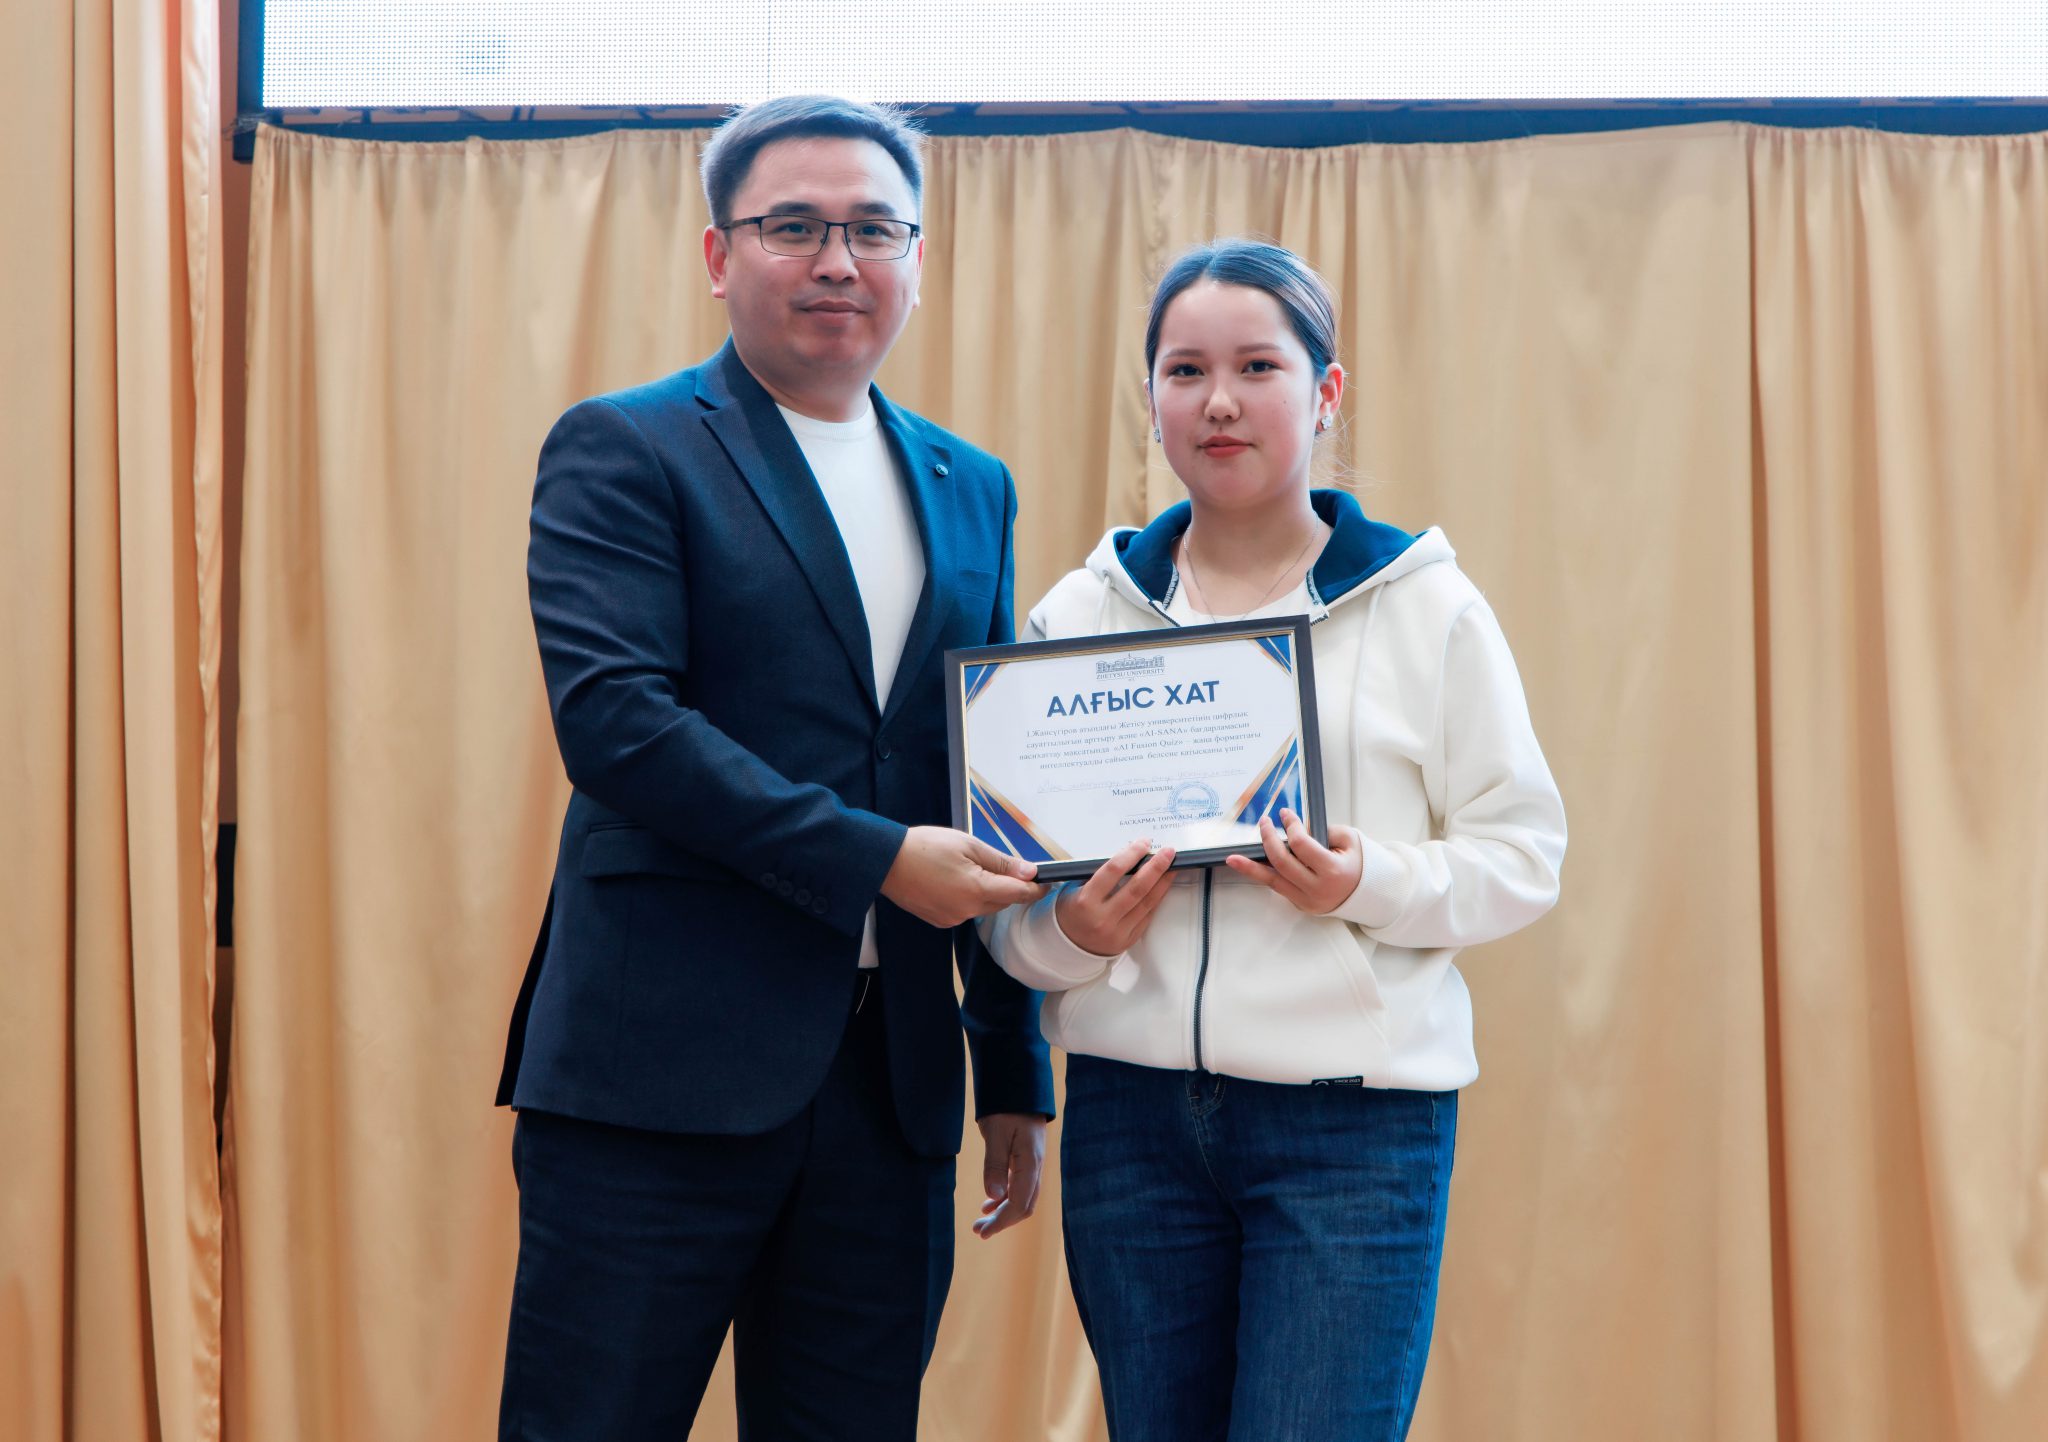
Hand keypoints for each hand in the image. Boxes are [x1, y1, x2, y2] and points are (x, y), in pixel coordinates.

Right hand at [880, 826, 1043, 928]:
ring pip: (984, 907)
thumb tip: (1028, 872)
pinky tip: (955, 880)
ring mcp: (952, 919)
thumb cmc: (925, 846)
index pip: (1018, 894)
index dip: (1035, 888)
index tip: (1046, 882)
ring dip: (988, 892)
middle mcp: (966, 911)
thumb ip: (1001, 861)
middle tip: (1004, 865)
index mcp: (976, 890)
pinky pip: (966, 911)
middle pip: (1002, 902)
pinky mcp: (941, 921)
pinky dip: (970, 898)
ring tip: (971, 868)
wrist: (886, 861)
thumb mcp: (968, 845)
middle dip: (1008, 886)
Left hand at [972, 1113, 1046, 1239]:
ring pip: (1022, 1197)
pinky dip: (1005, 1198)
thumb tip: (994, 1197)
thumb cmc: (1006, 1105)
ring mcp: (1033, 1163)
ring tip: (981, 1220)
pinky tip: (991, 1202)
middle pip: (1023, 1205)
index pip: (1019, 1203)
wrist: (1019, 1084)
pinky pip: (1020, 1186)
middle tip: (978, 1230)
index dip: (1001, 1221)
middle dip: (1002, 1221)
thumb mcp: (996, 1133)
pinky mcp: (1026, 1158)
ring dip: (1002, 1212)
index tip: (983, 1231)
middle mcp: (1036, 1166)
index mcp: (1031, 1162)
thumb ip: (995, 1165)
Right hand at [1053, 838, 1176, 955]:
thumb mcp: (1074, 889)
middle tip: (1168, 852)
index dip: (1131, 854)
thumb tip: (1129, 855)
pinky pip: (1147, 916)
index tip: (1143, 843)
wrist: (1068, 946)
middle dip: (1155, 867)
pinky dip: (1157, 899)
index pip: (1112, 871)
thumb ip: (1098, 874)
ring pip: (1147, 902)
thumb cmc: (1072, 912)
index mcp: (1085, 901)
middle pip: (1136, 887)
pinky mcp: (1128, 940)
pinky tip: (1163, 886)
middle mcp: (1102, 918)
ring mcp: (1117, 931)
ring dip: (1162, 882)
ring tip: (1172, 867)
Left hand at [1223, 809, 1362, 914]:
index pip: (1302, 845)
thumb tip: (1294, 826)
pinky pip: (1278, 886)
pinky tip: (1247, 865)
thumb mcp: (1348, 840)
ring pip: (1273, 881)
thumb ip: (1322, 831)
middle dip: (1269, 839)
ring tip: (1232, 858)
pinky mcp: (1300, 904)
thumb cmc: (1358, 862)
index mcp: (1333, 871)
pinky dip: (1262, 874)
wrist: (1367, 894)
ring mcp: (1307, 900)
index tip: (1284, 813)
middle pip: (1283, 862)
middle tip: (1263, 822)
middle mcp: (1318, 889)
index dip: (1290, 826)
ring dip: (1251, 867)